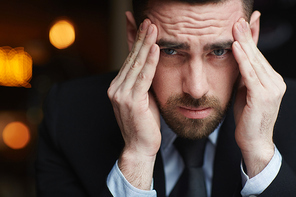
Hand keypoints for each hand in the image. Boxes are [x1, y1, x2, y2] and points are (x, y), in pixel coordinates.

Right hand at [107, 19, 160, 188]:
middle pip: (131, 57)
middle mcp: (116, 87)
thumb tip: (151, 63)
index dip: (133, 39)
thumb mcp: (144, 96)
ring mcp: (121, 94)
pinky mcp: (131, 101)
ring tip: (153, 26)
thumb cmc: (144, 122)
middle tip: (148, 19)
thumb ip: (143, 80)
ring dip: (146, 44)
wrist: (140, 146)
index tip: (138, 22)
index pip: (128, 57)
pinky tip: (156, 48)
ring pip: (136, 64)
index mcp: (119, 85)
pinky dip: (150, 62)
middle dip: (141, 36)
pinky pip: (143, 77)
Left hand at [232, 17, 285, 177]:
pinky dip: (242, 60)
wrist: (253, 140)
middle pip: (257, 55)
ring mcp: (271, 88)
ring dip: (244, 42)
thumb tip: (238, 58)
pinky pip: (250, 74)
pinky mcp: (262, 96)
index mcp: (270, 79)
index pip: (258, 55)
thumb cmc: (247, 116)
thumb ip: (244, 74)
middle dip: (247, 36)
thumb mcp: (244, 90)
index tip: (243, 23)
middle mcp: (274, 81)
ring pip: (254, 61)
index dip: (250, 39)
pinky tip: (235, 47)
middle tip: (237, 19)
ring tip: (236, 26)